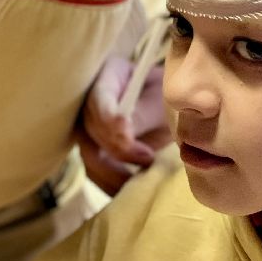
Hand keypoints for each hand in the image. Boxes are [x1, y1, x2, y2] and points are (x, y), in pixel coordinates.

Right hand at [76, 55, 169, 195]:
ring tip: (142, 176)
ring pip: (89, 155)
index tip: (130, 136)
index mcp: (108, 75)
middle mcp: (93, 101)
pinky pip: (97, 171)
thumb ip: (141, 113)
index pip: (98, 98)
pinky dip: (112, 183)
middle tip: (148, 157)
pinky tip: (134, 185)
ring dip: (113, 172)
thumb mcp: (161, 99)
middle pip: (90, 129)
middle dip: (116, 149)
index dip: (110, 121)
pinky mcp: (98, 149)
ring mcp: (92, 126)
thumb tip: (122, 134)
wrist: (172, 107)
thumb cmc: (168, 95)